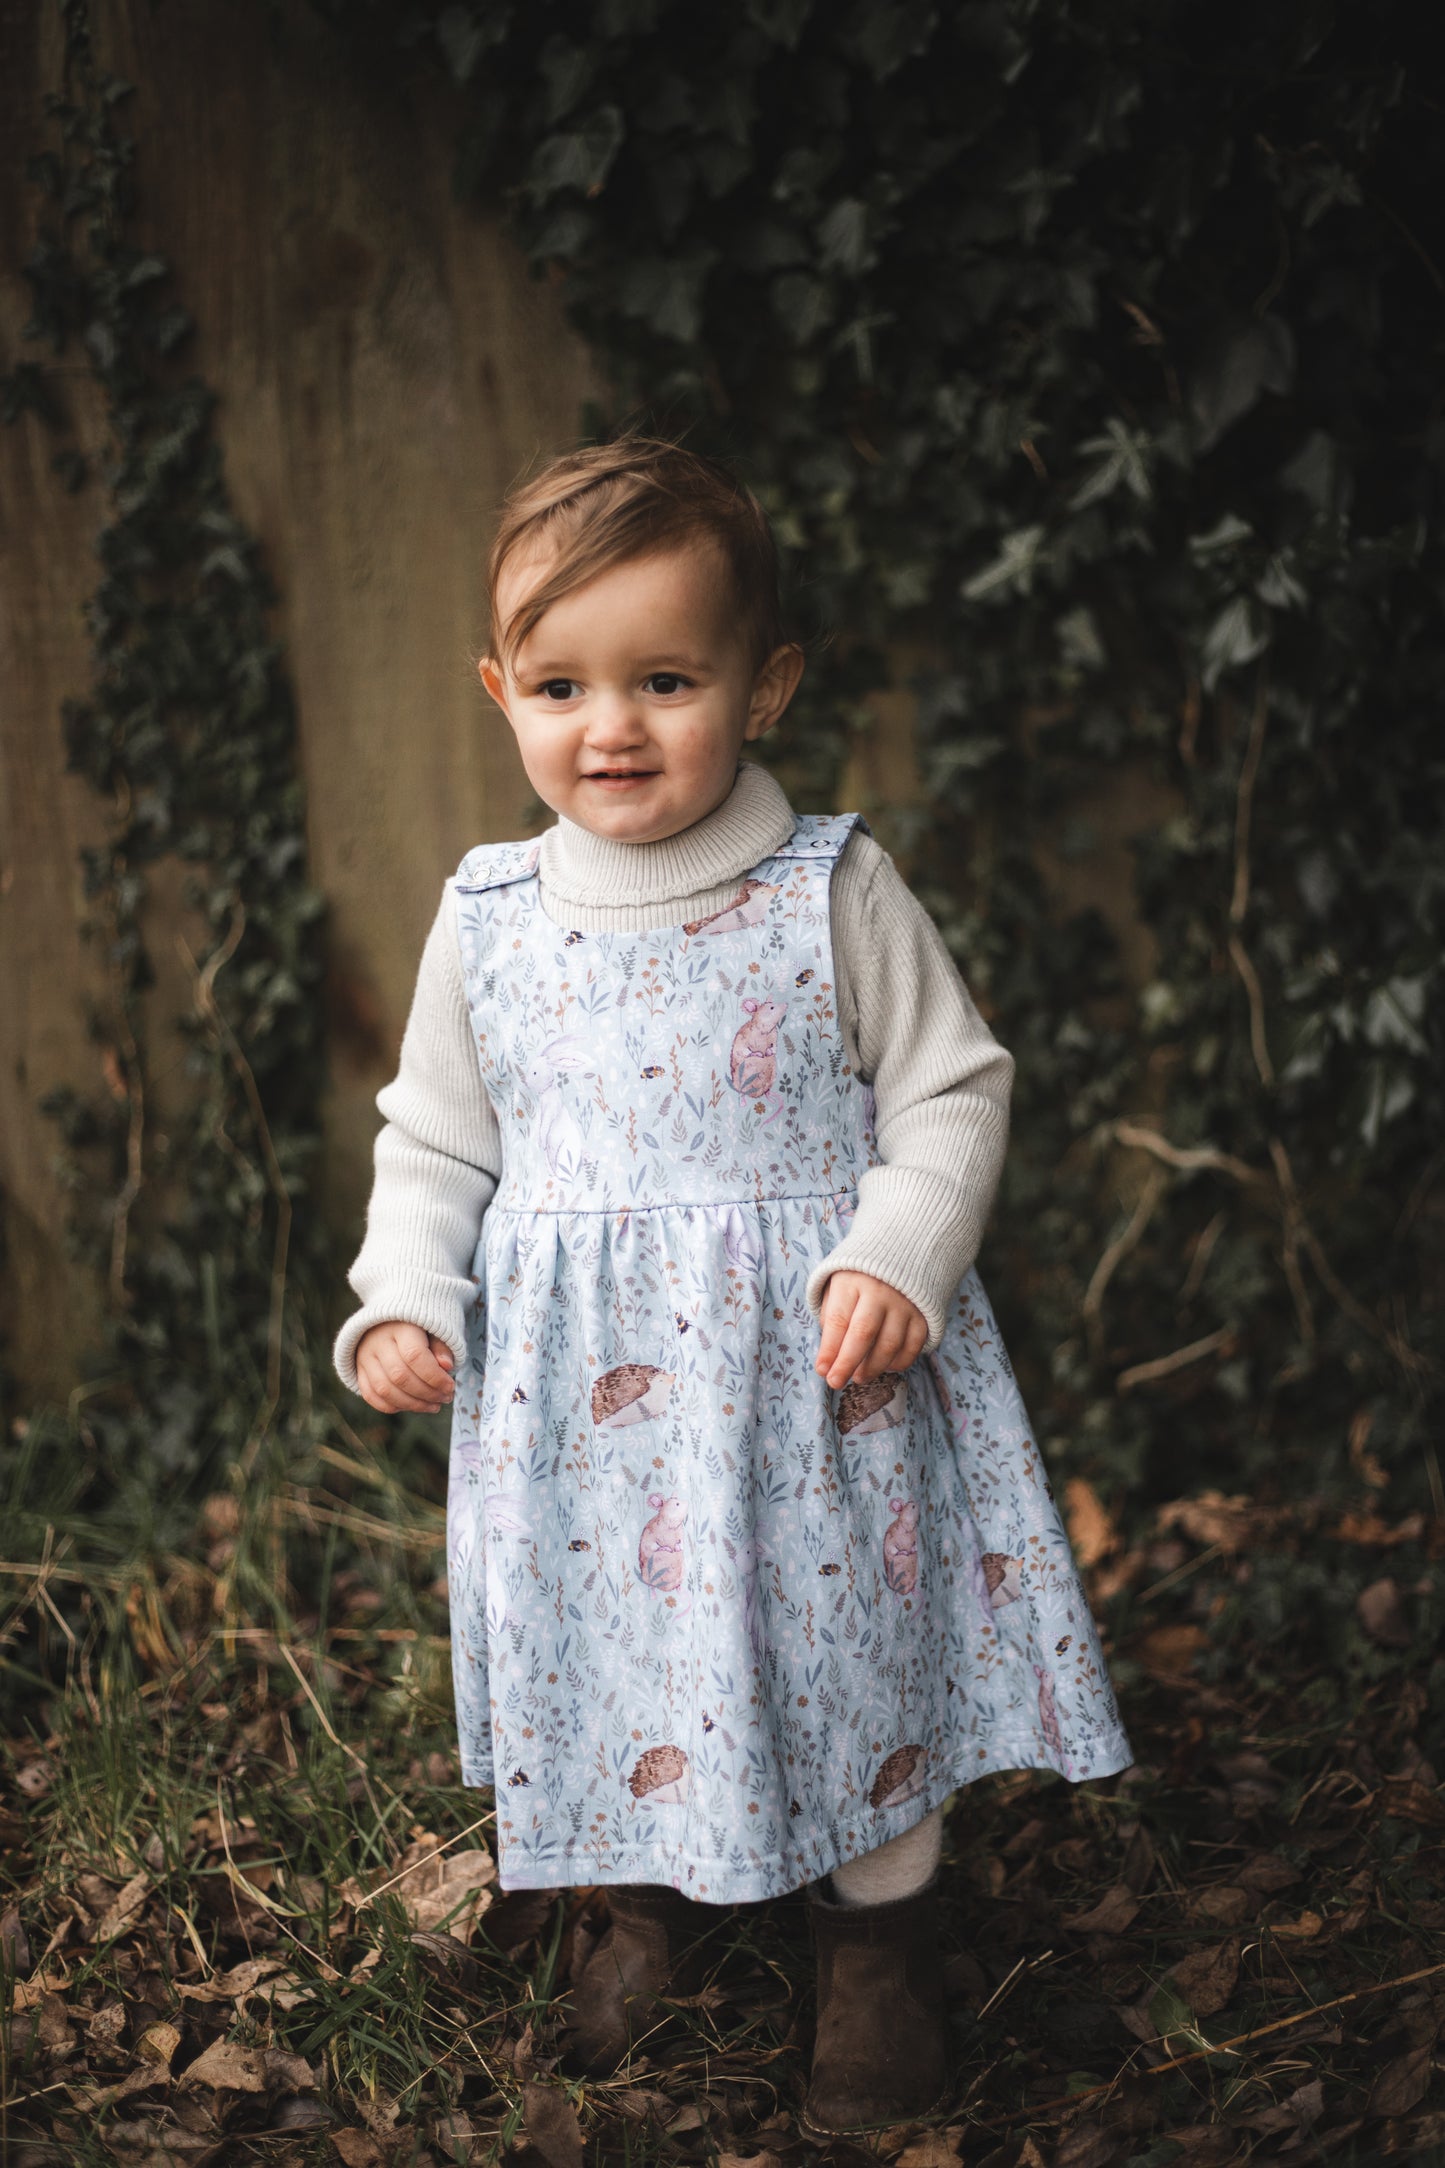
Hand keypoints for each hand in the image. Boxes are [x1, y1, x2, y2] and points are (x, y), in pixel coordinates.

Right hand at [355, 1322, 455, 1413]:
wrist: (387, 1320)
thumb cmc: (418, 1326)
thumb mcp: (434, 1328)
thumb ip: (441, 1346)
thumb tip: (447, 1366)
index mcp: (400, 1326)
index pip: (415, 1356)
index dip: (434, 1376)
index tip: (451, 1386)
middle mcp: (378, 1341)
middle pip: (400, 1376)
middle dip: (427, 1393)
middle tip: (445, 1398)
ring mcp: (364, 1356)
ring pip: (385, 1389)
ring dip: (412, 1404)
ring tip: (433, 1406)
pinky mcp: (358, 1369)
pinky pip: (371, 1395)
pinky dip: (392, 1406)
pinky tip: (411, 1406)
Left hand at [815, 1271, 928, 1390]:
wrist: (905, 1253)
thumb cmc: (861, 1276)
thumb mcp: (838, 1284)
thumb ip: (832, 1314)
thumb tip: (830, 1354)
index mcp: (852, 1282)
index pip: (838, 1320)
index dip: (829, 1349)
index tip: (822, 1370)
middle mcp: (880, 1292)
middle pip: (863, 1334)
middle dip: (847, 1363)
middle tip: (835, 1382)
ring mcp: (905, 1304)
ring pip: (889, 1345)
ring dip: (872, 1368)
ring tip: (859, 1377)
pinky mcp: (924, 1315)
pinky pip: (913, 1346)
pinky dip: (899, 1363)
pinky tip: (885, 1367)